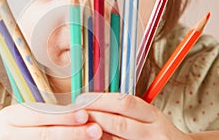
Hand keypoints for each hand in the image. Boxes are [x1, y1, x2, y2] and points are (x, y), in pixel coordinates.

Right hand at [0, 103, 101, 139]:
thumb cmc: (8, 129)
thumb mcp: (18, 116)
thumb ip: (41, 115)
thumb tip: (76, 113)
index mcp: (10, 117)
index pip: (39, 115)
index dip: (63, 116)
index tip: (85, 114)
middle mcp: (9, 134)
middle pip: (44, 135)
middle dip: (71, 133)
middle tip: (95, 130)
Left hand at [76, 93, 191, 139]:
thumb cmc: (158, 133)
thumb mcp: (149, 117)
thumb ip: (128, 111)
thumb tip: (95, 103)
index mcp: (154, 115)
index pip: (125, 102)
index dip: (101, 99)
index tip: (83, 99)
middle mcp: (154, 131)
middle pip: (119, 122)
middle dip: (95, 116)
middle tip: (76, 113)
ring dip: (95, 133)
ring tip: (79, 127)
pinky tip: (91, 138)